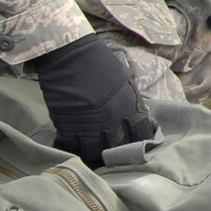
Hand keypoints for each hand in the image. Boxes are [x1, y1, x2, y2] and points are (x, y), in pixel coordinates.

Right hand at [30, 36, 155, 167]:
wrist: (71, 54)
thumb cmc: (100, 61)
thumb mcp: (125, 79)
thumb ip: (131, 100)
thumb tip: (138, 114)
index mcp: (130, 106)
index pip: (142, 134)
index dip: (140, 141)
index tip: (137, 144)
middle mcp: (113, 120)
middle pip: (118, 148)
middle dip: (117, 153)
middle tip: (113, 155)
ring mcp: (89, 125)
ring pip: (94, 152)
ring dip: (94, 156)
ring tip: (93, 156)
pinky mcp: (67, 126)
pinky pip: (70, 147)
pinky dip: (70, 149)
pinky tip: (72, 148)